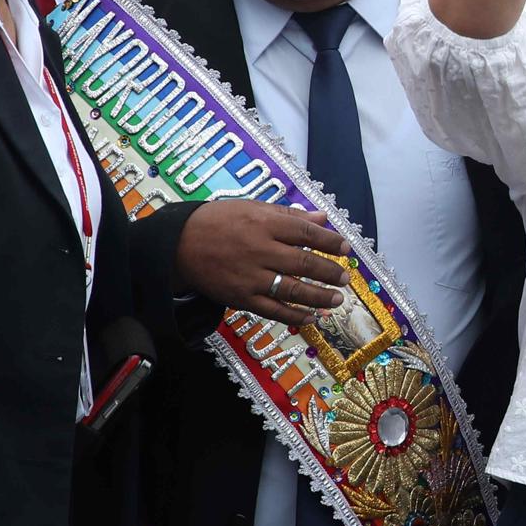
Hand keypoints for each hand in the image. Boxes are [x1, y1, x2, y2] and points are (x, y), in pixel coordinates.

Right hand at [174, 203, 349, 325]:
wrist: (179, 244)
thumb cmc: (219, 221)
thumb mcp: (254, 208)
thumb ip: (290, 215)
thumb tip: (322, 217)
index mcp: (265, 224)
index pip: (306, 233)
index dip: (330, 241)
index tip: (346, 249)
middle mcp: (260, 250)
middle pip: (303, 262)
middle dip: (329, 272)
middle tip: (345, 278)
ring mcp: (251, 277)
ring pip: (292, 289)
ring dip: (319, 296)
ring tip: (337, 299)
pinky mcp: (241, 298)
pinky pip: (273, 310)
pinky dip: (295, 315)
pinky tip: (312, 317)